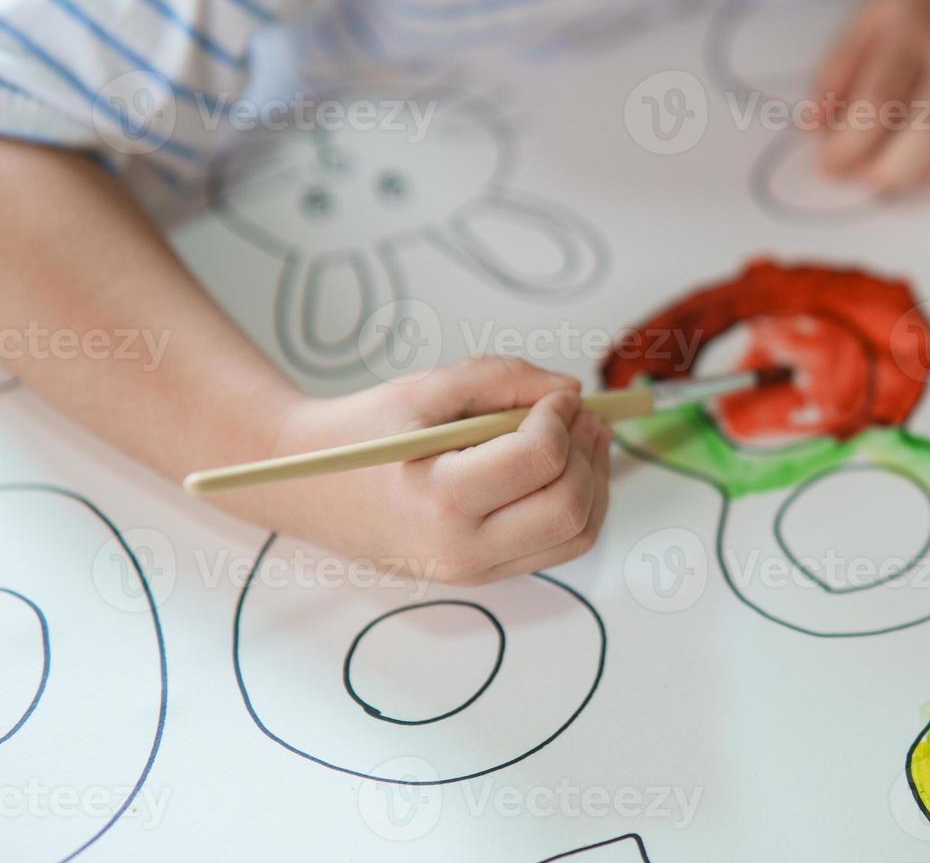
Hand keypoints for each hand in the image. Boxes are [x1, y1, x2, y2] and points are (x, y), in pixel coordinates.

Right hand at [242, 357, 612, 584]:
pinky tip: (565, 466)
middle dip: (587, 452)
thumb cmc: (365, 433)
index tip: (558, 395)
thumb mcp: (426, 389)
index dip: (561, 418)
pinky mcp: (485, 574)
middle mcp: (462, 550)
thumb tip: (570, 393)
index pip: (539, 461)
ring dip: (594, 481)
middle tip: (581, 414)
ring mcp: (476, 571)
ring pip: (577, 535)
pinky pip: (558, 546)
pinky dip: (577, 505)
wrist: (309, 488)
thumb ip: (501, 380)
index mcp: (440, 500)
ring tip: (583, 436)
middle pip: (569, 507)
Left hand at [813, 0, 929, 195]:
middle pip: (929, 136)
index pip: (878, 104)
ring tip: (916, 174)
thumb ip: (838, 71)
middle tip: (872, 177)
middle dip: (889, 173)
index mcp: (918, 27)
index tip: (831, 167)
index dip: (847, 148)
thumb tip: (815, 131)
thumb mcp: (876, 15)